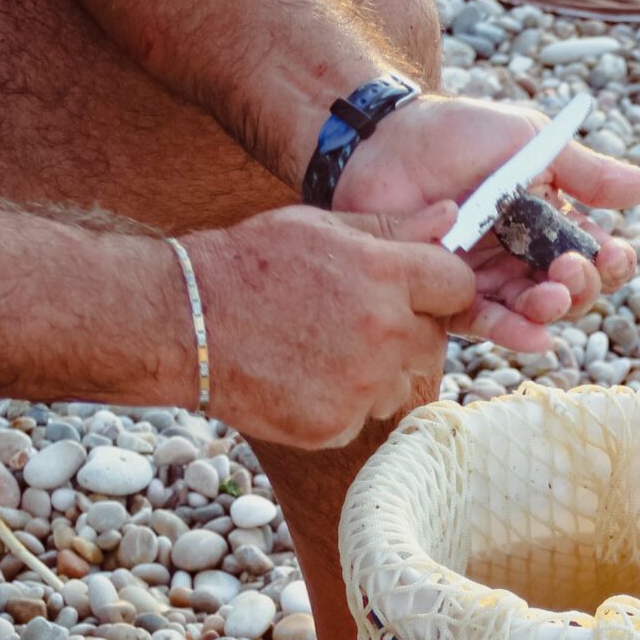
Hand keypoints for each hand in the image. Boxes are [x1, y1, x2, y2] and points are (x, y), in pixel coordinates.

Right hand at [185, 204, 474, 449]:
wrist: (182, 323)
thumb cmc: (247, 264)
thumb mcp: (319, 227)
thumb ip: (391, 227)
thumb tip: (450, 214)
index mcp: (385, 276)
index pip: (457, 286)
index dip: (437, 286)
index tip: (414, 289)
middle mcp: (383, 333)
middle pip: (434, 339)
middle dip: (407, 328)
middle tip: (353, 319)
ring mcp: (361, 386)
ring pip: (403, 382)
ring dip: (379, 370)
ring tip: (323, 347)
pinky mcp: (336, 426)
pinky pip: (365, 415)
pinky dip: (343, 401)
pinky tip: (303, 376)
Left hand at [331, 93, 639, 351]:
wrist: (383, 141)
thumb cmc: (456, 134)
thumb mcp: (530, 143)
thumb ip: (586, 172)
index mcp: (551, 221)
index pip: (596, 256)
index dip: (610, 263)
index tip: (609, 253)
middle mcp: (524, 257)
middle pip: (571, 293)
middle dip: (581, 288)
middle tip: (568, 269)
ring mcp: (487, 279)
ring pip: (533, 312)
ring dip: (550, 311)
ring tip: (550, 298)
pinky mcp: (447, 295)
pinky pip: (485, 323)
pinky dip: (512, 332)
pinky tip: (536, 337)